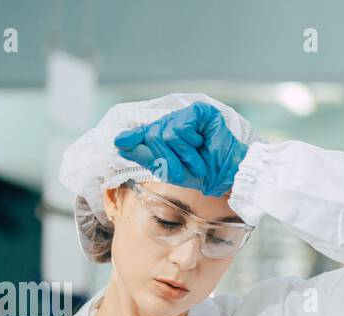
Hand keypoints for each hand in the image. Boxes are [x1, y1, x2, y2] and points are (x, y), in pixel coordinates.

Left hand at [113, 102, 247, 197]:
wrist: (225, 176)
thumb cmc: (201, 173)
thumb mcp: (169, 168)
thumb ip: (145, 155)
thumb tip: (119, 144)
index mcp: (167, 134)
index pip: (146, 131)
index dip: (133, 137)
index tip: (118, 143)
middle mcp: (175, 121)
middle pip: (153, 135)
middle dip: (166, 159)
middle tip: (182, 171)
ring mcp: (188, 115)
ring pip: (167, 133)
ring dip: (183, 156)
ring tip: (197, 162)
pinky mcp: (200, 112)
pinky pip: (181, 128)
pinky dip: (190, 145)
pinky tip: (202, 146)